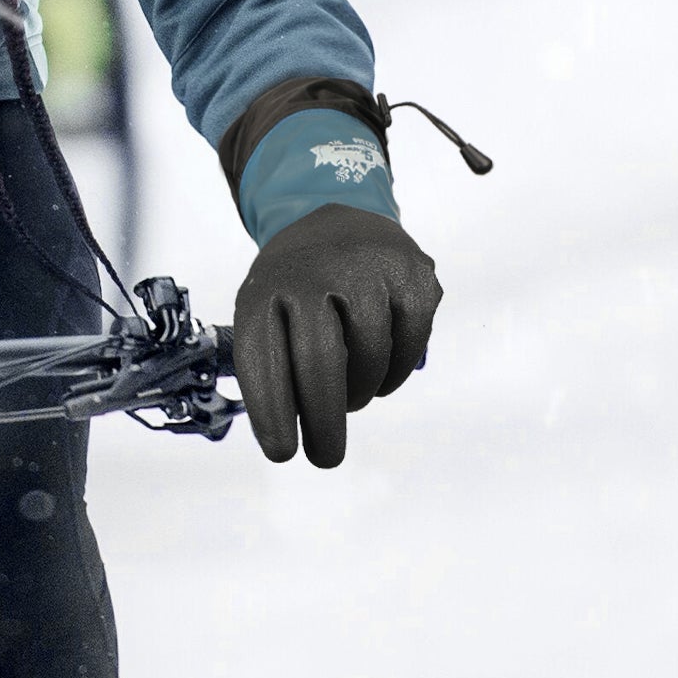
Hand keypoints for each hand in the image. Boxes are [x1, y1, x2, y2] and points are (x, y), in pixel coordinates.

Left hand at [231, 202, 440, 467]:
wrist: (341, 219)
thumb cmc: (297, 288)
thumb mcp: (265, 312)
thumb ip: (273, 365)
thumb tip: (290, 430)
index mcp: (265, 289)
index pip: (264, 358)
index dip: (273, 413)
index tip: (283, 453)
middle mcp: (313, 272)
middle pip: (320, 363)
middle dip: (324, 423)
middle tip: (326, 457)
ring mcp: (366, 268)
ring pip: (369, 357)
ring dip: (360, 393)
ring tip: (350, 396)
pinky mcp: (413, 273)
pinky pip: (410, 343)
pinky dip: (395, 373)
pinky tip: (380, 373)